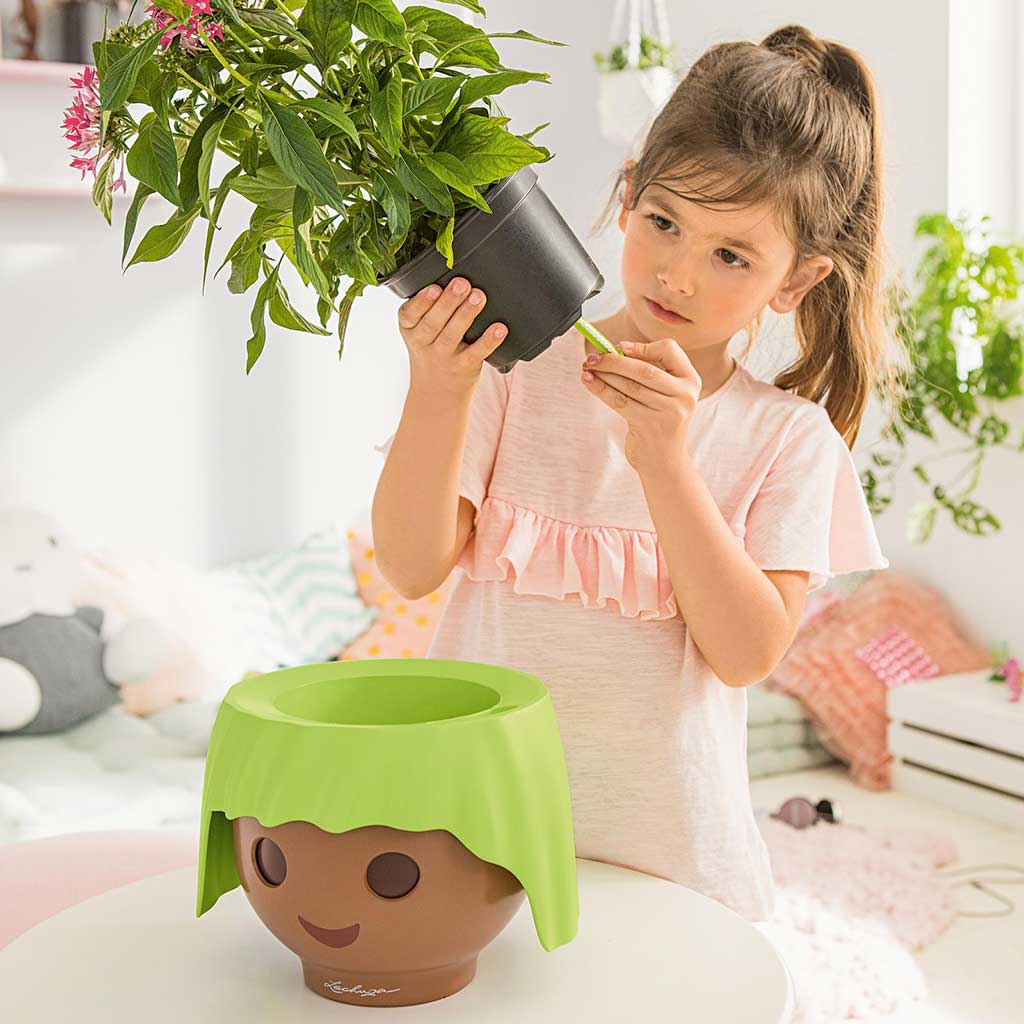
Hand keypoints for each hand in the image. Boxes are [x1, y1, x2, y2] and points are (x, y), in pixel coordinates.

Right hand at [398, 276, 508, 396]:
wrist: (436, 392)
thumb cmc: (431, 348)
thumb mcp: (418, 330)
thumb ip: (429, 306)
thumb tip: (455, 272)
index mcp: (409, 328)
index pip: (410, 314)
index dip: (422, 302)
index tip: (434, 287)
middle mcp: (423, 343)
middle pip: (434, 322)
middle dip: (448, 302)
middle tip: (462, 283)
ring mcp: (444, 357)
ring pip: (453, 335)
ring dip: (466, 315)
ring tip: (478, 296)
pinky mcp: (464, 367)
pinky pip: (476, 353)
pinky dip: (488, 340)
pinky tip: (499, 328)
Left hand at [581, 338, 701, 470]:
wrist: (665, 462)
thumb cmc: (660, 423)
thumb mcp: (667, 395)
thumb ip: (650, 373)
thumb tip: (615, 351)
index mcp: (690, 380)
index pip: (669, 350)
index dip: (642, 346)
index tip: (620, 347)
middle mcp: (684, 395)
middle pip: (644, 369)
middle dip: (614, 360)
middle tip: (593, 357)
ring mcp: (668, 411)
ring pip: (629, 385)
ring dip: (604, 374)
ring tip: (587, 368)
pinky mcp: (649, 425)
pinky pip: (619, 401)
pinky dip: (600, 389)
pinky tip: (588, 381)